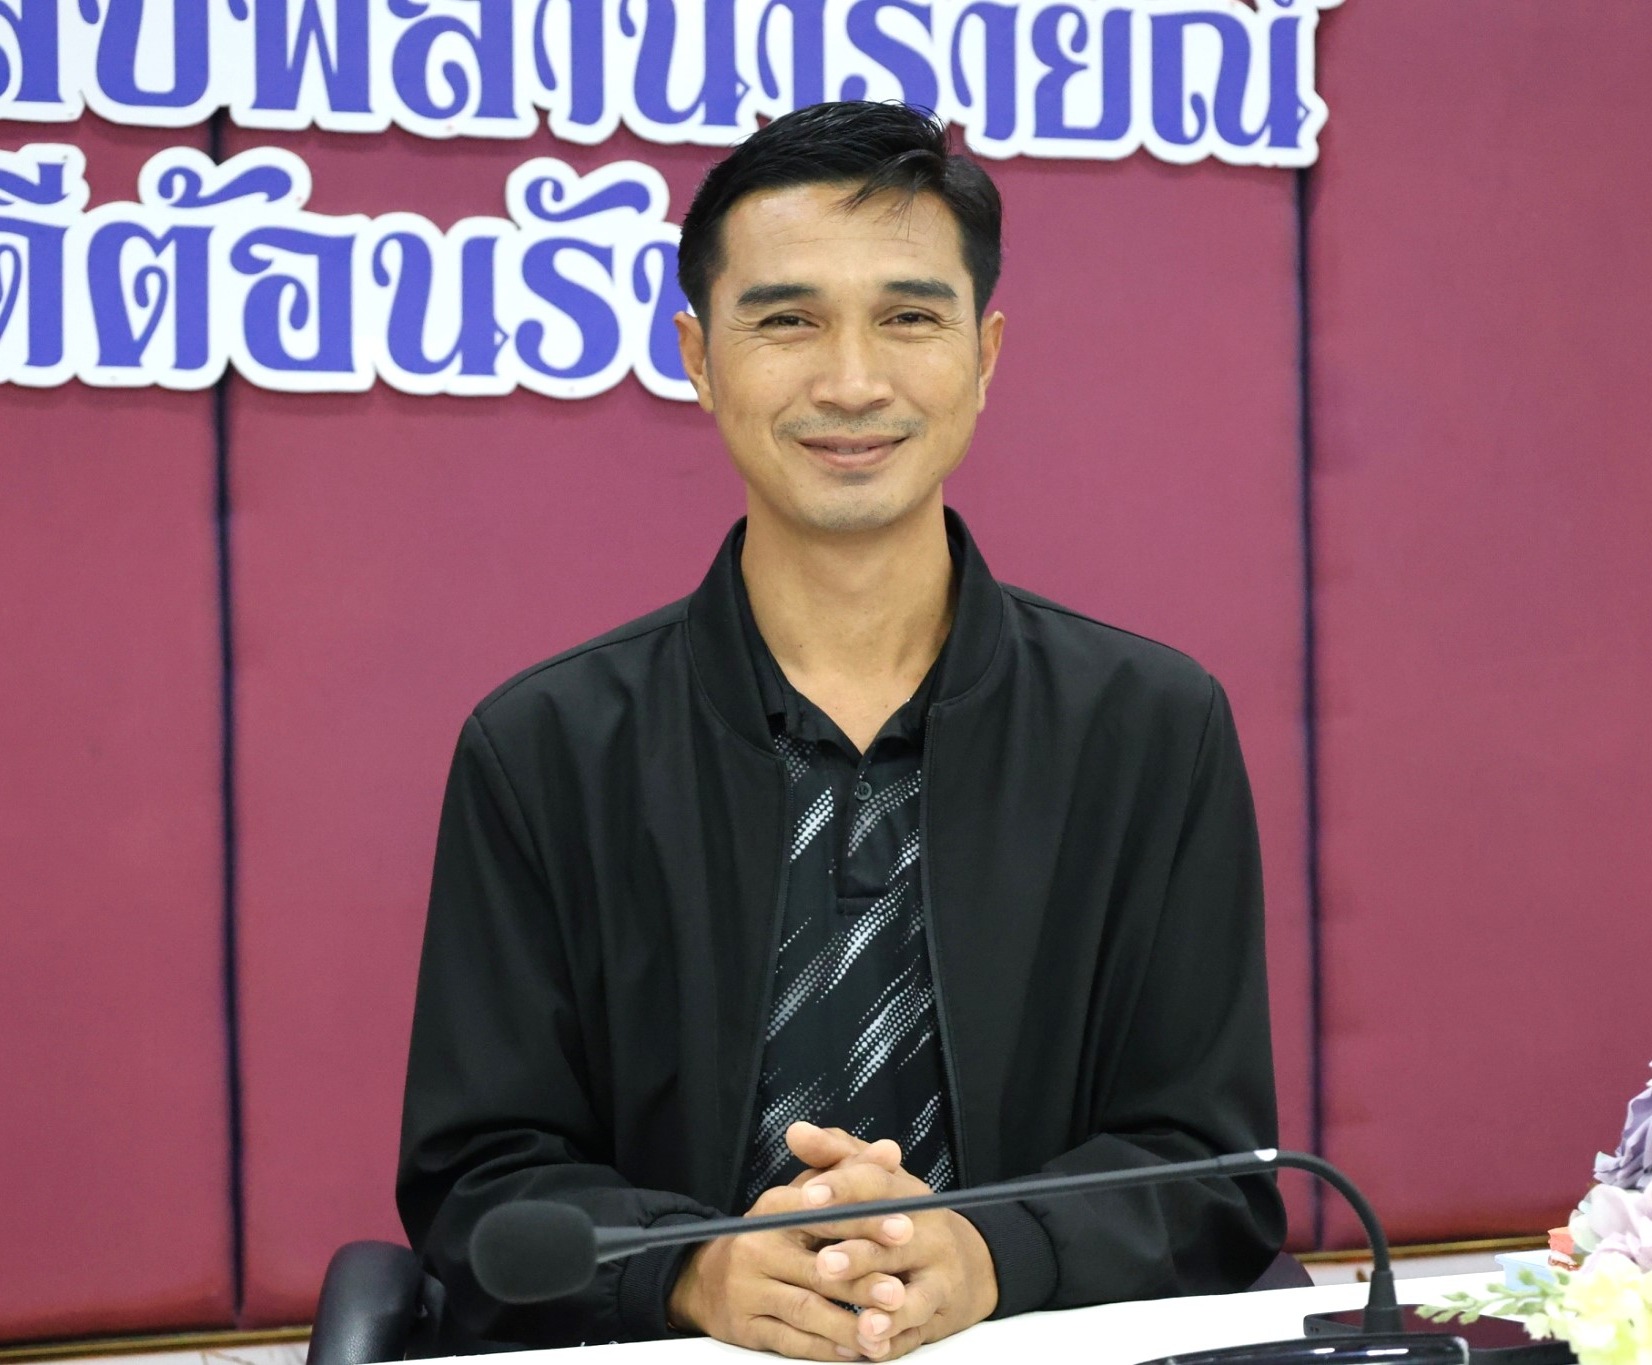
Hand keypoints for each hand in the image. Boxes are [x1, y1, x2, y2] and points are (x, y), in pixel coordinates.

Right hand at [666, 1124, 913, 1359]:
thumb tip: (890, 1150)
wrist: (707, 1278)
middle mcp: (756, 1247)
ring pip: (806, 1310)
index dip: (865, 1221)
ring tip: (884, 1332)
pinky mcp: (744, 1327)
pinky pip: (790, 1341)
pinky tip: (853, 1350)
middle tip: (899, 1292)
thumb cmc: (772, 1235)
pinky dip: (824, 1348)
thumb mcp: (803, 1196)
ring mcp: (747, 1289)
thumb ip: (848, 1172)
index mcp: (774, 1208)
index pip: (823, 1213)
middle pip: (817, 1269)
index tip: (905, 1229)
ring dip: (848, 1324)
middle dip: (862, 1282)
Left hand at [804, 1157, 999, 1360]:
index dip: (840, 1190)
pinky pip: (916, 1332)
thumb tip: (796, 1131)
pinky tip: (872, 1348)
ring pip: (914, 1295)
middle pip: (893, 1244)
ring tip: (861, 1320)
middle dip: (859, 1255)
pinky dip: (894, 1341)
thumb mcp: (873, 1179)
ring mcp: (938, 1277)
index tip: (807, 1196)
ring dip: (886, 1307)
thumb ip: (833, 1155)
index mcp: (906, 1194)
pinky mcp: (938, 1316)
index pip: (874, 1186)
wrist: (965, 1263)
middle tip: (824, 1263)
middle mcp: (927, 1234)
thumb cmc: (903, 1217)